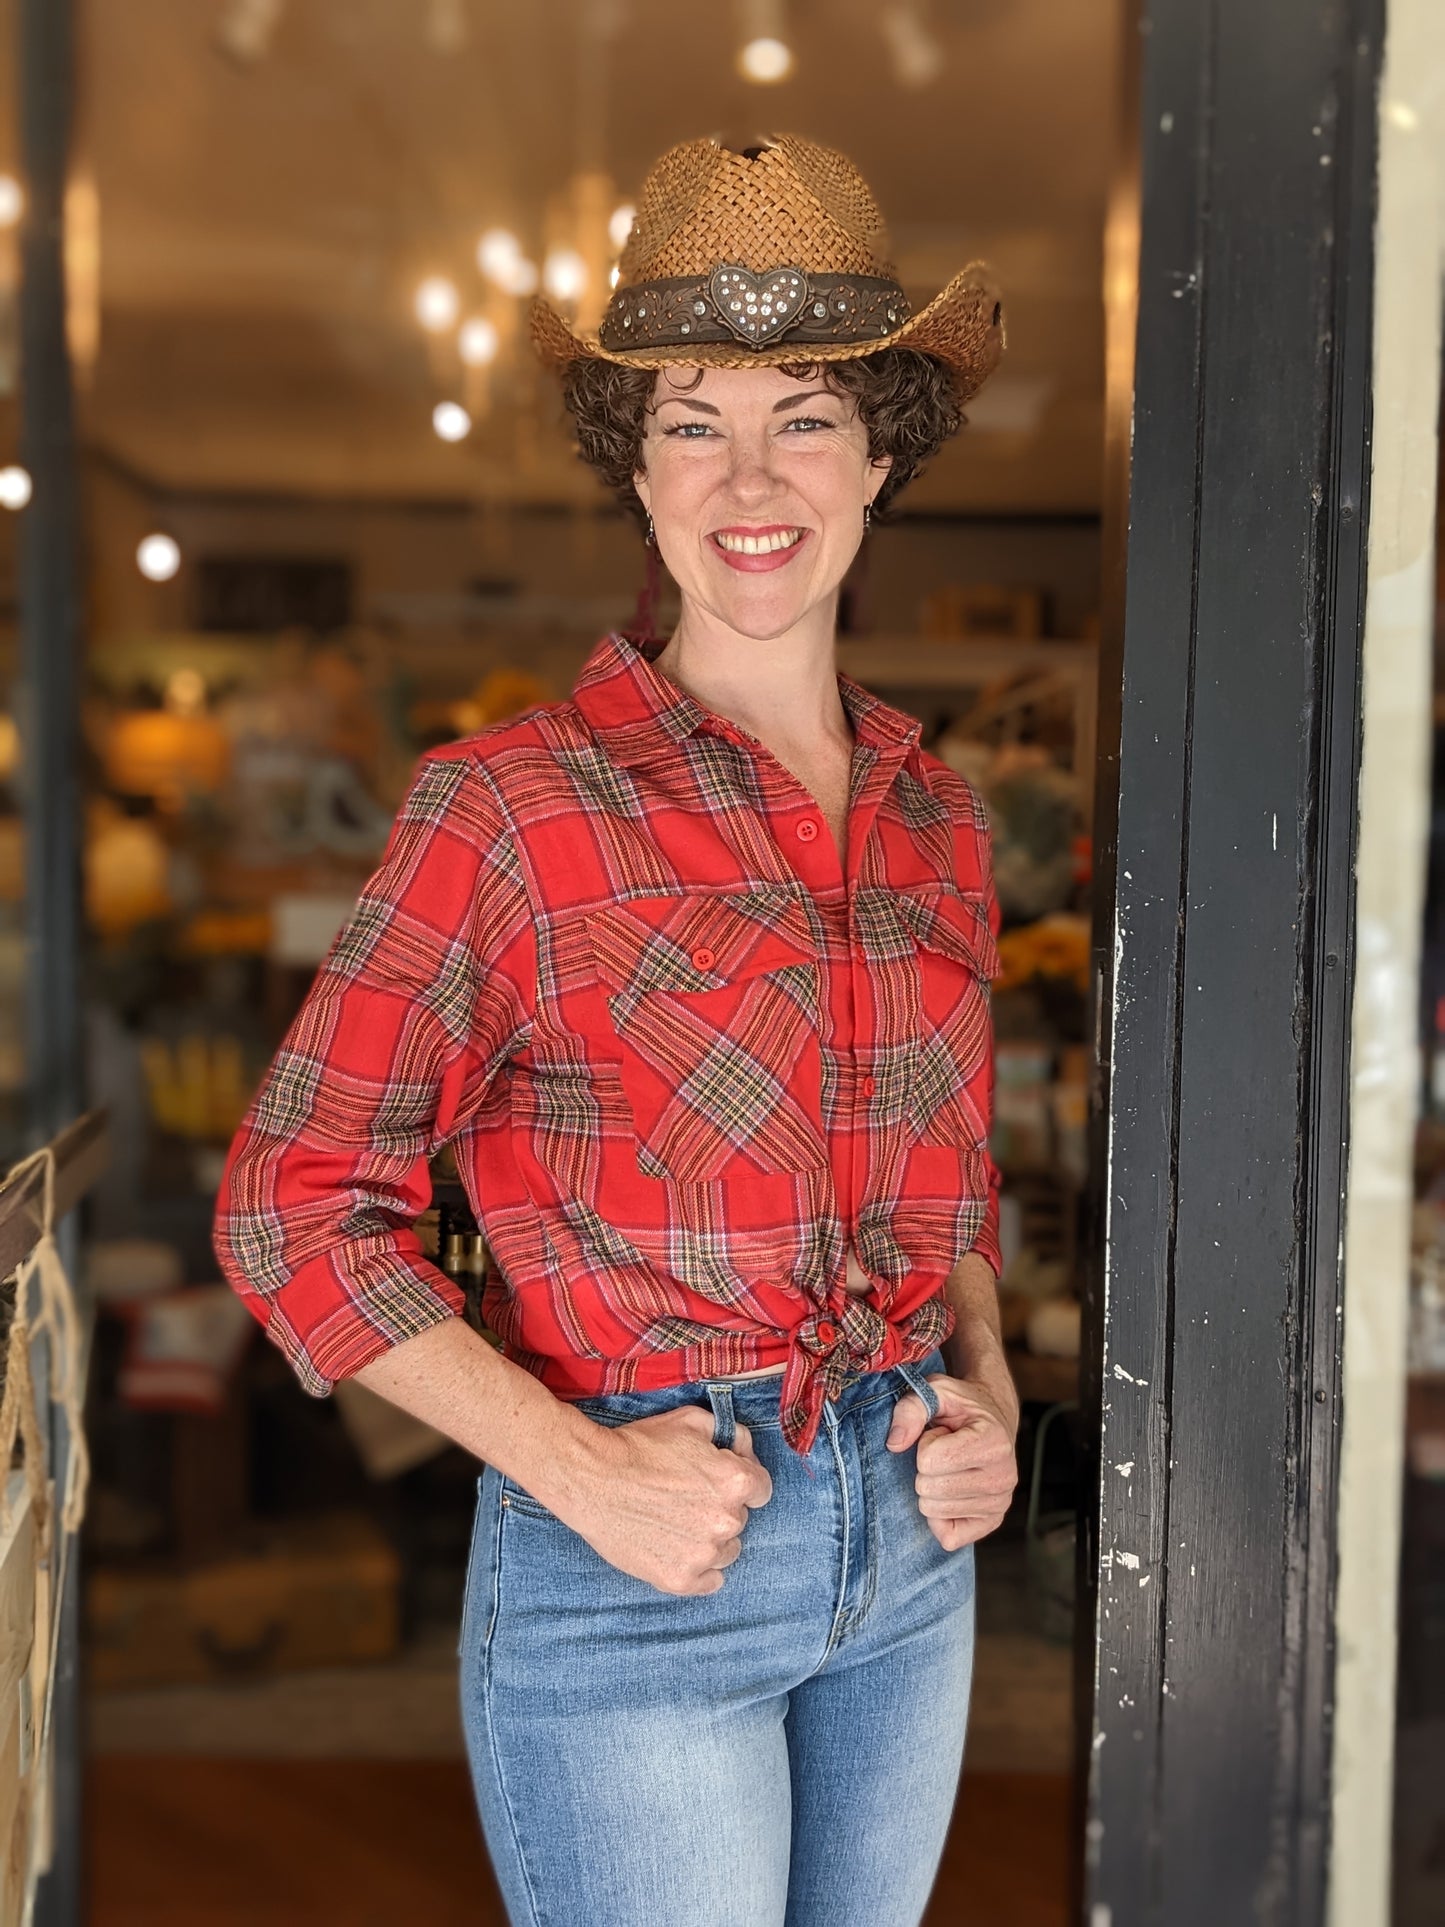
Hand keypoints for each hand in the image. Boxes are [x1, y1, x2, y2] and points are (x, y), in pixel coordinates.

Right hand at [557, 1406, 773, 1595]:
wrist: (592, 1478)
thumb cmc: (640, 1446)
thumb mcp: (691, 1421)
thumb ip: (729, 1433)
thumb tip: (743, 1449)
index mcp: (735, 1482)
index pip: (761, 1489)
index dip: (740, 1481)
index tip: (718, 1482)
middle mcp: (726, 1521)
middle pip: (739, 1520)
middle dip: (720, 1508)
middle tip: (685, 1498)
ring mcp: (703, 1555)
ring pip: (726, 1551)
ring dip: (710, 1539)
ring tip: (675, 1522)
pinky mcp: (679, 1580)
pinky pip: (710, 1581)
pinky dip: (699, 1569)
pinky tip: (676, 1549)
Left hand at [886, 1373, 1018, 1550]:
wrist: (992, 1419)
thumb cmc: (961, 1407)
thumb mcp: (936, 1392)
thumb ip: (911, 1409)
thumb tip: (894, 1444)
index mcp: (994, 1442)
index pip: (929, 1460)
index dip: (925, 1444)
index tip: (942, 1434)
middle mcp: (1004, 1477)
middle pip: (929, 1490)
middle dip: (925, 1469)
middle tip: (944, 1452)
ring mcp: (1000, 1503)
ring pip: (935, 1512)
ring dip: (932, 1488)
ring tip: (951, 1467)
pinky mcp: (992, 1522)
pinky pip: (948, 1537)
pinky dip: (939, 1517)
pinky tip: (950, 1492)